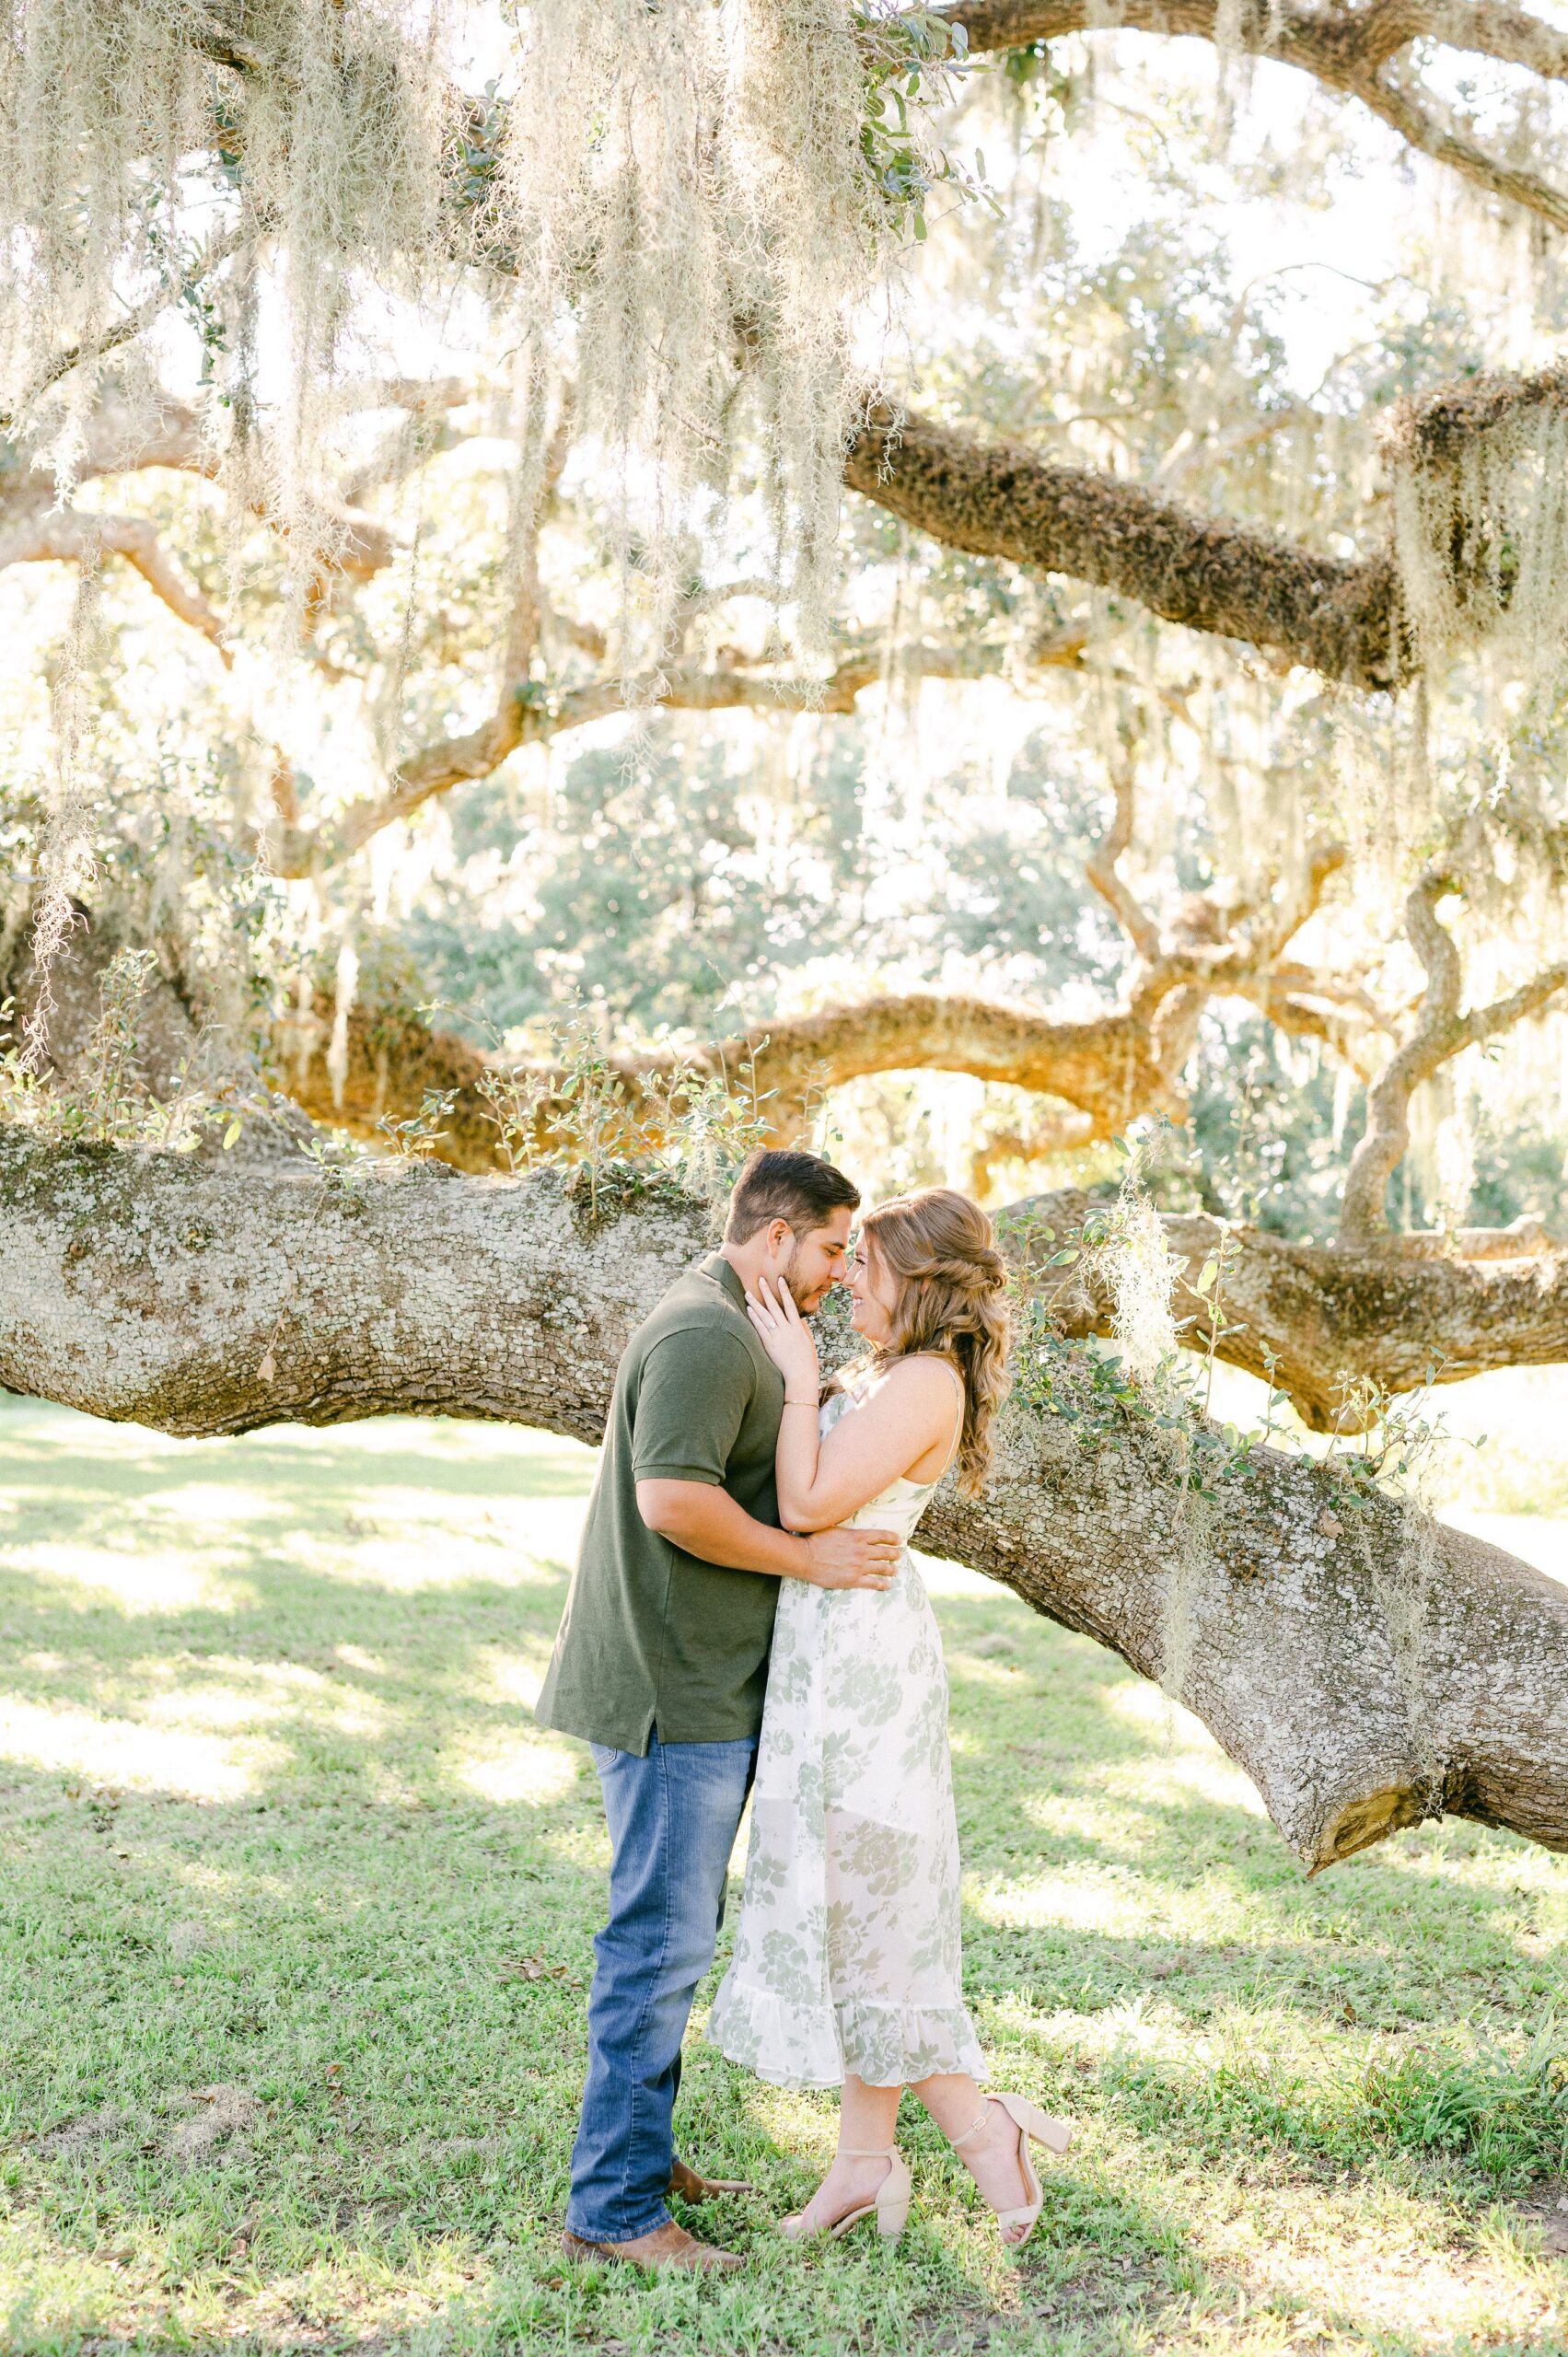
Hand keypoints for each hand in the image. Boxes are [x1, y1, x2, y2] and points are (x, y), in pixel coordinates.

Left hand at [745, 1274, 820, 1399]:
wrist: (801, 1375)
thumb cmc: (806, 1359)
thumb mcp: (808, 1340)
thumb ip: (802, 1327)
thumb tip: (797, 1316)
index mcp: (797, 1327)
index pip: (790, 1304)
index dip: (785, 1291)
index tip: (780, 1280)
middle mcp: (787, 1329)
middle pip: (774, 1306)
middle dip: (767, 1292)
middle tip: (760, 1280)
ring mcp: (777, 1336)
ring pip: (764, 1316)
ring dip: (755, 1303)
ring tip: (748, 1293)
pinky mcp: (769, 1344)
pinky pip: (760, 1328)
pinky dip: (754, 1318)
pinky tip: (749, 1309)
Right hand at [799, 1526, 900, 1591]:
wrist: (806, 1558)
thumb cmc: (816, 1541)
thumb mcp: (834, 1527)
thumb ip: (847, 1527)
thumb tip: (852, 1518)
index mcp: (857, 1536)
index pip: (881, 1536)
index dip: (893, 1538)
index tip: (899, 1540)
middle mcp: (861, 1551)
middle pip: (885, 1552)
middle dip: (895, 1554)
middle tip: (899, 1555)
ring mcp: (858, 1566)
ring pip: (882, 1568)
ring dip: (891, 1569)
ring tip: (895, 1570)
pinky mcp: (853, 1580)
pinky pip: (873, 1583)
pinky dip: (882, 1584)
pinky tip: (887, 1584)